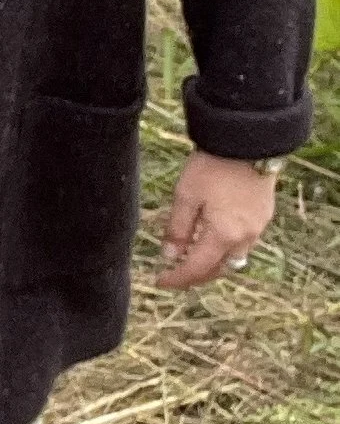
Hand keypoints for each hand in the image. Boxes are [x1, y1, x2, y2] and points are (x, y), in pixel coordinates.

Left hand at [155, 151, 275, 289]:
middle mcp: (244, 237)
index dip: (177, 278)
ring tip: (192, 258)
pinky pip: (244, 244)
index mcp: (223, 235)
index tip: (161, 281)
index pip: (197, 269)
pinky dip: (226, 249)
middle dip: (196, 276)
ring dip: (213, 264)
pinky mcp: (263, 216)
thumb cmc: (214, 166)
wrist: (247, 142)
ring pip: (234, 259)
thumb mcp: (185, 196)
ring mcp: (258, 227)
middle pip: (219, 270)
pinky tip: (212, 239)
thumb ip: (177, 229)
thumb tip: (169, 256)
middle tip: (176, 275)